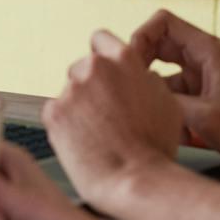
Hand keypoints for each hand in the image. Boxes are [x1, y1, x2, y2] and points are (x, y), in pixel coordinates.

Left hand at [42, 30, 183, 214]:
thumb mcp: (166, 101)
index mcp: (123, 60)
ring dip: (78, 108)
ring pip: (69, 93)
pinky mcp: (53, 114)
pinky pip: (55, 113)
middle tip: (103, 114)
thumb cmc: (155, 147)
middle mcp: (93, 69)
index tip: (101, 70)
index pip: (100, 39)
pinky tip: (83, 142)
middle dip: (90, 87)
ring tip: (96, 135)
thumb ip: (145, 80)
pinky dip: (65, 126)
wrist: (136, 180)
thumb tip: (136, 76)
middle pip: (82, 69)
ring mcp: (71, 91)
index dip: (102, 56)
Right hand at [130, 10, 219, 178]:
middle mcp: (204, 57)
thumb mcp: (201, 116)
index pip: (163, 22)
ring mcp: (204, 75)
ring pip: (164, 72)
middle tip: (131, 90)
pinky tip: (178, 134)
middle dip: (141, 66)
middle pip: (158, 45)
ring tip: (157, 119)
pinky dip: (169, 109)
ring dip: (156, 94)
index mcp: (208, 50)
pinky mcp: (204, 94)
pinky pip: (175, 92)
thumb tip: (134, 89)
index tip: (131, 65)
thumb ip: (164, 97)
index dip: (141, 37)